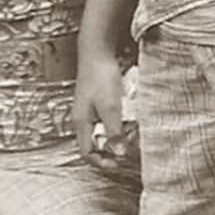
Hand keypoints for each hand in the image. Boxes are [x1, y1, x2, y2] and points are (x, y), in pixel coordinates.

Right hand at [73, 50, 126, 173]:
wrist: (97, 50)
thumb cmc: (100, 75)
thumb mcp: (110, 107)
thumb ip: (114, 131)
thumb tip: (120, 154)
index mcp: (82, 122)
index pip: (87, 152)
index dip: (101, 162)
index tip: (118, 163)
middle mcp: (83, 118)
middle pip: (95, 143)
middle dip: (112, 149)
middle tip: (129, 147)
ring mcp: (89, 108)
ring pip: (102, 132)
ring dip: (117, 136)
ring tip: (132, 133)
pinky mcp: (97, 100)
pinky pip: (107, 120)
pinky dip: (118, 124)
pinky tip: (129, 119)